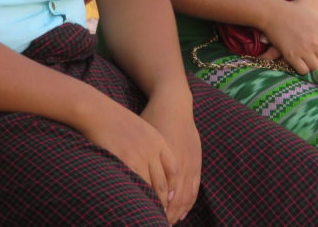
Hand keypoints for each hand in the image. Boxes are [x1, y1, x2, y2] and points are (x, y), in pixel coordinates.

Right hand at [75, 99, 181, 218]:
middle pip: (164, 183)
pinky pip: (136, 184)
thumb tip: (150, 166)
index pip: (173, 169)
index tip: (171, 201)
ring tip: (150, 216)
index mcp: (158, 141)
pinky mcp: (127, 161)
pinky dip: (139, 197)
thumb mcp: (140, 129)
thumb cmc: (115, 121)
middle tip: (164, 216)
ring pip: (152, 187)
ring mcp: (140, 156)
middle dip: (165, 202)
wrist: (98, 111)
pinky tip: (136, 205)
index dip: (173, 188)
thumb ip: (149, 147)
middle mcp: (153, 150)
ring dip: (153, 204)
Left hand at [140, 86, 201, 223]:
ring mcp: (191, 164)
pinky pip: (195, 188)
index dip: (154, 209)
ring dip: (177, 212)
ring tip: (167, 222)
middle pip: (174, 199)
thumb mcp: (140, 140)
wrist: (173, 103)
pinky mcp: (197, 162)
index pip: (161, 194)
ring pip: (185, 196)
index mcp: (165, 160)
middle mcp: (180, 165)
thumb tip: (120, 183)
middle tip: (155, 225)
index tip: (146, 218)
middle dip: (166, 215)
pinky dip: (189, 202)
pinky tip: (182, 212)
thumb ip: (134, 161)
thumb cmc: (151, 119)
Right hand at [257, 0, 317, 74]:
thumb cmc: (298, 14)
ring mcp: (304, 50)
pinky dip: (302, 68)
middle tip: (312, 56)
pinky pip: (303, 71)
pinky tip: (298, 61)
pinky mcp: (292, 56)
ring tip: (306, 60)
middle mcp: (316, 42)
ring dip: (312, 66)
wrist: (275, 13)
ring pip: (316, 68)